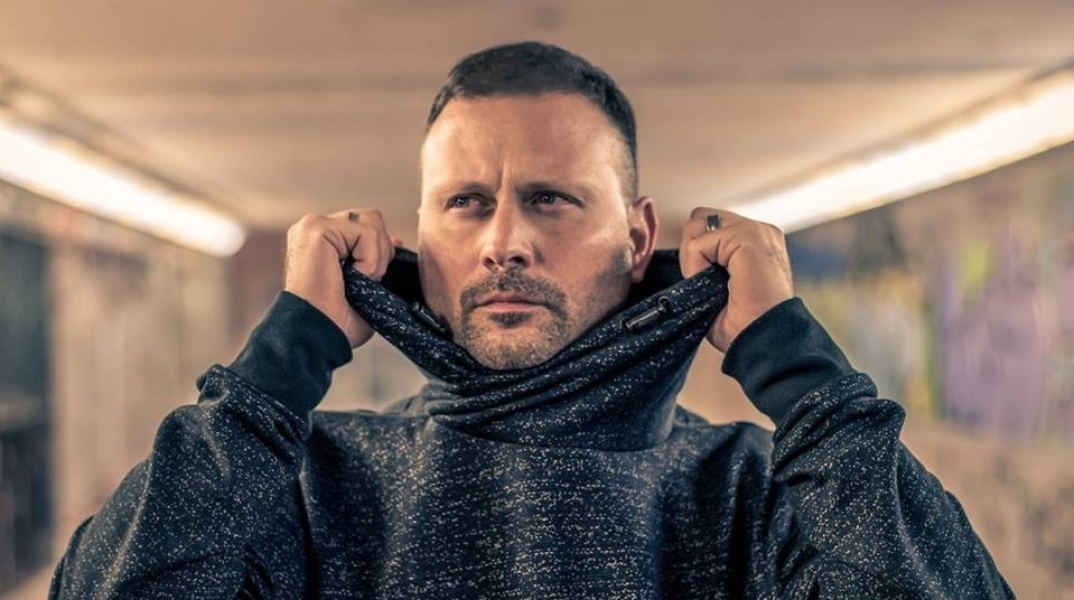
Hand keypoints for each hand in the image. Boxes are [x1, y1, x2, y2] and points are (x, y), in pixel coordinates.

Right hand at [284, 209, 395, 347]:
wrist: (320, 336)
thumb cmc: (338, 322)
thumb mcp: (366, 286)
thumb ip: (377, 257)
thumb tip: (396, 240)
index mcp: (323, 240)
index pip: (367, 225)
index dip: (381, 250)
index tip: (372, 277)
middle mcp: (315, 228)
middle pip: (372, 218)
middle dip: (380, 252)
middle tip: (364, 281)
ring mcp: (313, 225)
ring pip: (372, 223)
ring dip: (376, 258)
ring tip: (355, 280)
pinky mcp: (315, 228)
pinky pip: (366, 233)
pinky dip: (369, 261)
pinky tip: (350, 277)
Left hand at [680, 208, 793, 352]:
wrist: (766, 343)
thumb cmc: (744, 326)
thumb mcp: (719, 287)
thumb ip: (707, 260)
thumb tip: (686, 247)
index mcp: (755, 241)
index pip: (708, 226)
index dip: (697, 254)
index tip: (710, 285)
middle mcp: (759, 231)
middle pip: (700, 218)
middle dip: (692, 249)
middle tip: (705, 284)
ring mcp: (757, 231)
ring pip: (696, 226)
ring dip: (694, 258)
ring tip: (712, 287)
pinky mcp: (749, 237)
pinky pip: (699, 243)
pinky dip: (696, 267)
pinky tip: (715, 287)